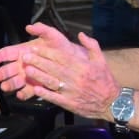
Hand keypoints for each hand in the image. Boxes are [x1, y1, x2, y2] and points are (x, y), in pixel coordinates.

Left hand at [0, 24, 118, 115]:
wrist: (113, 103)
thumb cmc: (105, 80)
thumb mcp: (102, 60)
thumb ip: (91, 45)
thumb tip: (81, 34)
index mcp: (83, 66)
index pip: (62, 57)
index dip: (47, 52)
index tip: (36, 48)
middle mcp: (76, 78)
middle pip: (54, 68)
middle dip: (39, 62)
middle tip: (25, 56)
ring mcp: (73, 91)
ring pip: (53, 82)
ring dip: (39, 76)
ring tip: (27, 70)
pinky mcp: (70, 103)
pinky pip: (56, 98)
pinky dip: (45, 94)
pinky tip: (35, 89)